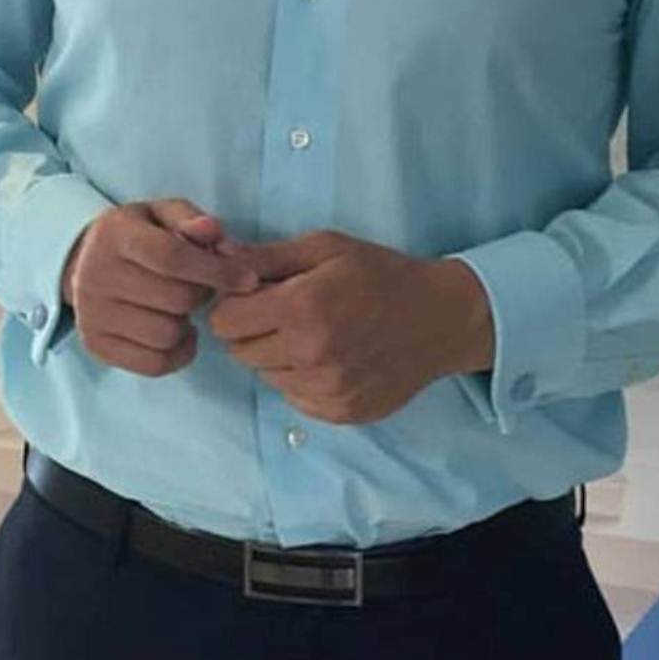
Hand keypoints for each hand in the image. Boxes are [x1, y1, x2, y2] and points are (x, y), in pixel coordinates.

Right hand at [60, 199, 261, 377]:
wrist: (83, 262)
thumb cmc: (136, 235)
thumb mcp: (161, 214)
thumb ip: (191, 220)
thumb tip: (213, 232)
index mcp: (114, 235)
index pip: (171, 257)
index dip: (216, 270)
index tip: (248, 279)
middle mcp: (94, 275)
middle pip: (176, 299)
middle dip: (202, 294)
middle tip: (201, 287)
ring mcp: (91, 314)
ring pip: (166, 335)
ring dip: (187, 325)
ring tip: (182, 308)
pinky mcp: (95, 344)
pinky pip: (154, 364)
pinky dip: (177, 353)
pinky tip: (176, 333)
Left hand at [206, 229, 493, 424]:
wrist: (439, 319)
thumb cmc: (379, 274)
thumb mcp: (324, 247)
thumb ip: (267, 256)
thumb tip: (218, 258)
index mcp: (302, 308)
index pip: (224, 322)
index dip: (231, 305)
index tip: (250, 295)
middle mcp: (311, 354)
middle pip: (240, 351)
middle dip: (249, 330)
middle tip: (280, 312)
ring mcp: (327, 389)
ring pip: (265, 376)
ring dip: (275, 355)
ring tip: (307, 332)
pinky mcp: (341, 412)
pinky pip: (293, 398)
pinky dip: (299, 378)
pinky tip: (326, 356)